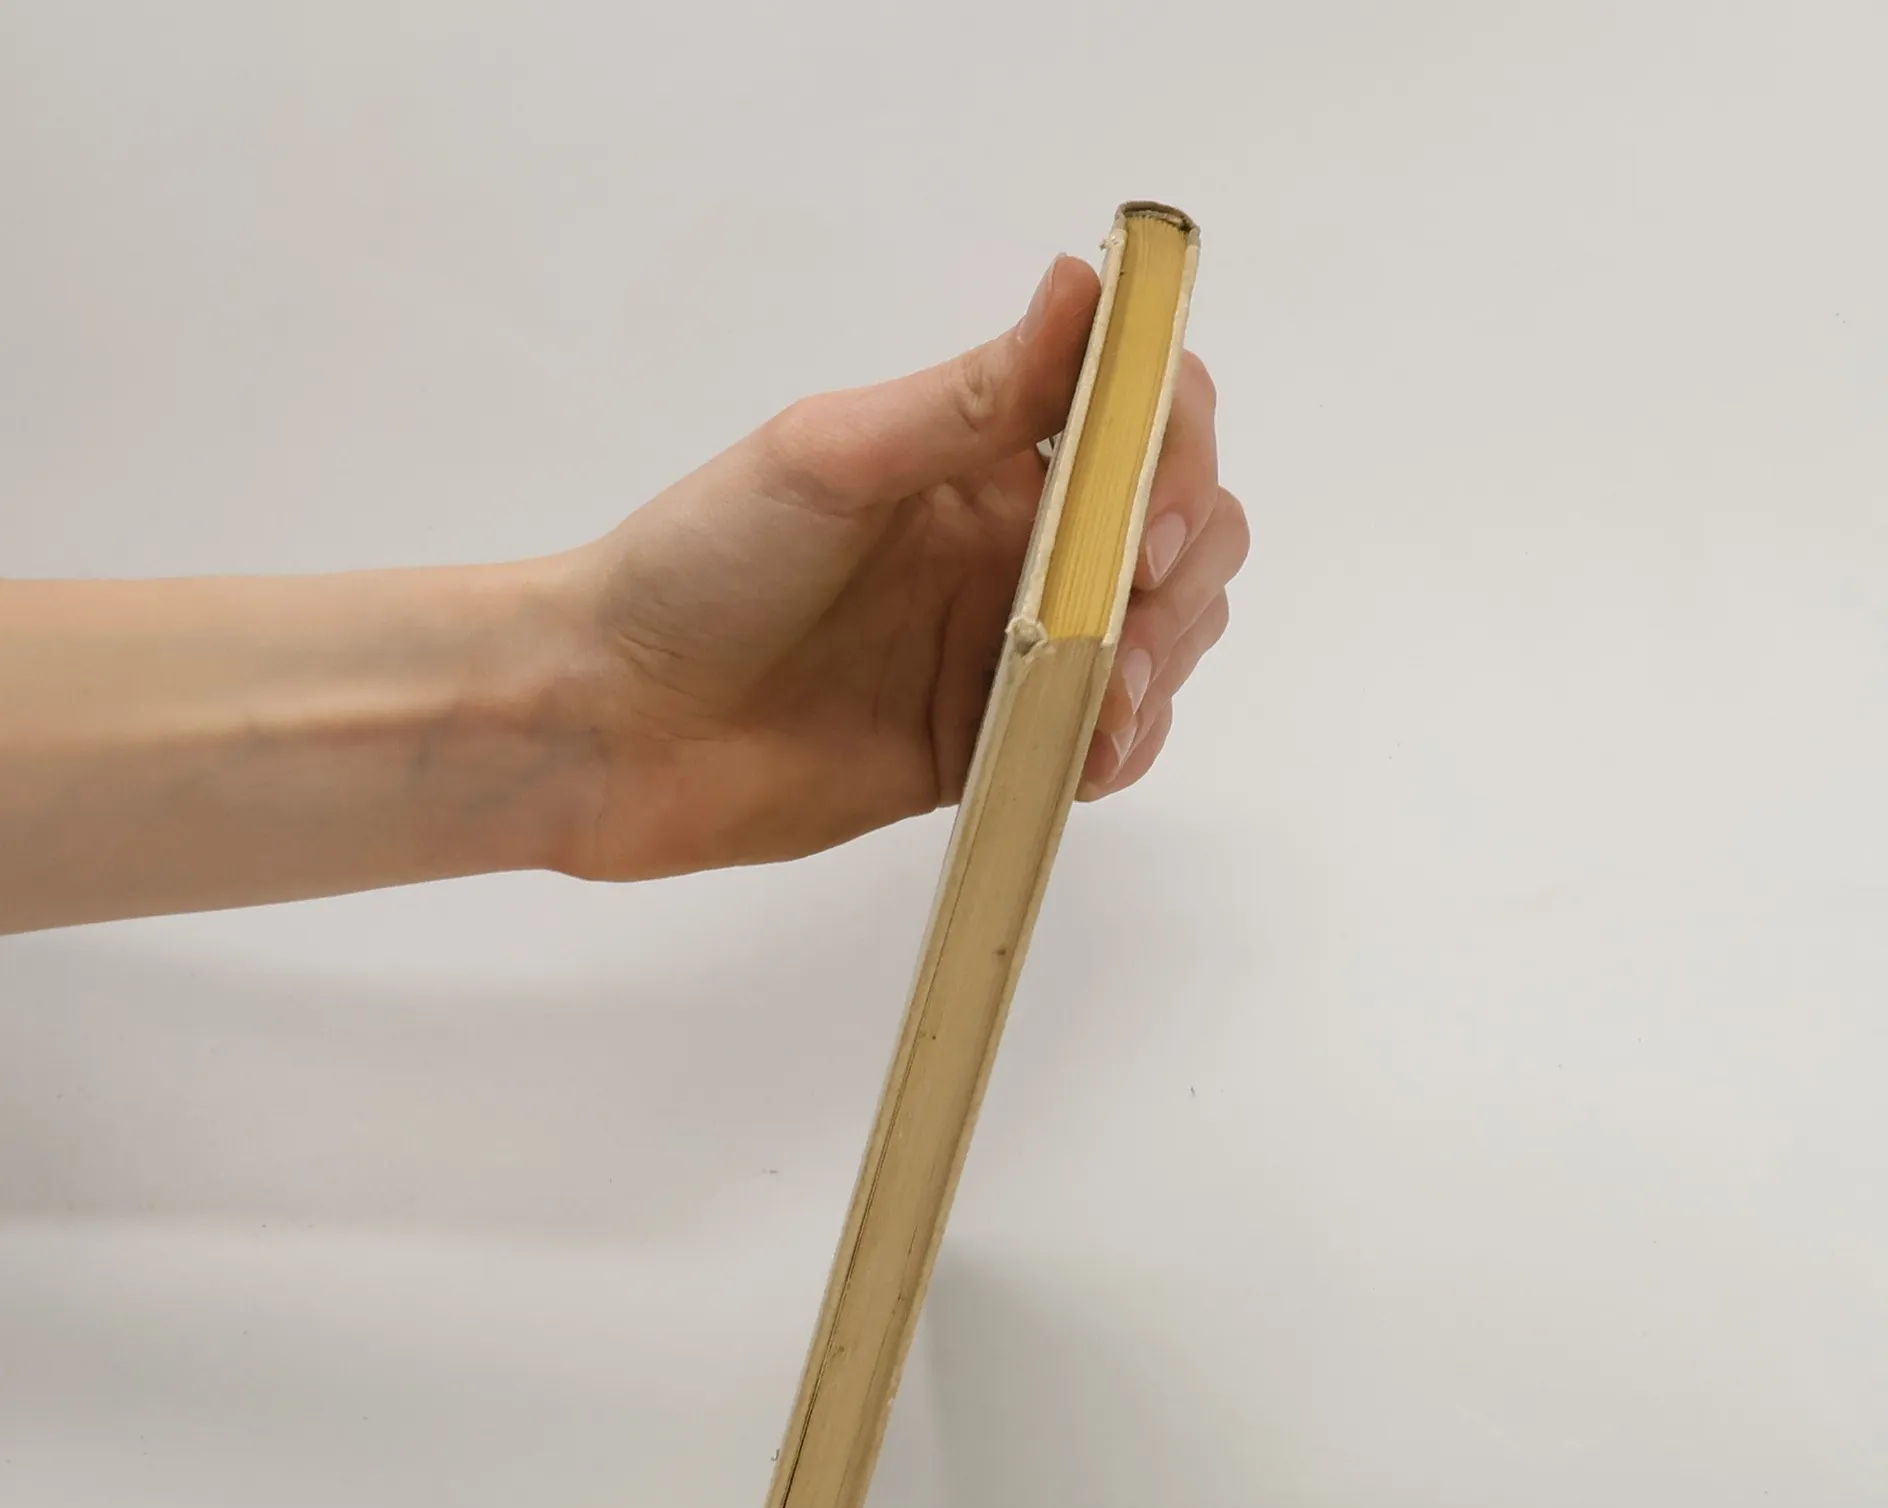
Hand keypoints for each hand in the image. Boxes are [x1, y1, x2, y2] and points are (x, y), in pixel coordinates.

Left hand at [555, 254, 1247, 880]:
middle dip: (1183, 571)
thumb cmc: (697, 567)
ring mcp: (1008, 649)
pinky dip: (1123, 746)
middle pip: (1177, 534)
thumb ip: (972, 397)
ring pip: (1157, 639)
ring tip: (1106, 699)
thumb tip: (1088, 285)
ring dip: (1163, 662)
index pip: (1139, 422)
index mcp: (981, 457)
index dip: (1176, 457)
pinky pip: (1100, 741)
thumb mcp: (832, 460)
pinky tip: (1093, 753)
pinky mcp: (990, 745)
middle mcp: (1011, 545)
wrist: (615, 723)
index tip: (1141, 520)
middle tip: (1126, 620)